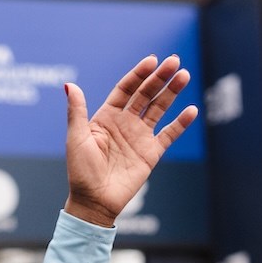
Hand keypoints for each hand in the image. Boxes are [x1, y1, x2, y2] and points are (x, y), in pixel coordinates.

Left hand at [62, 55, 196, 227]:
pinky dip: (180, 123)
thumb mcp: (77, 138)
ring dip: (172, 92)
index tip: (152, 61)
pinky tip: (191, 110)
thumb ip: (77, 111)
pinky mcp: (151, 153)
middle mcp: (125, 123)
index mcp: (106, 117)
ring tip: (184, 76)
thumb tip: (70, 84)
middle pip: (145, 94)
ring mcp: (139, 137)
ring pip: (159, 109)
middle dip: (159, 78)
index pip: (126, 89)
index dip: (138, 74)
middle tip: (175, 61)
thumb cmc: (80, 171)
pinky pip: (169, 134)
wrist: (94, 201)